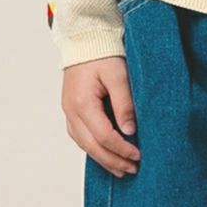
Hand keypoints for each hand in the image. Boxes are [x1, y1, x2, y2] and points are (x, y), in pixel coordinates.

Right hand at [62, 56, 140, 177]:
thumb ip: (124, 102)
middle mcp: (71, 111)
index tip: (137, 155)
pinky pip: (80, 136)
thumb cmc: (102, 52)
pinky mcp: (71, 109)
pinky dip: (94, 148)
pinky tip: (105, 152)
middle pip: (92, 146)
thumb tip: (129, 130)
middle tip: (132, 168)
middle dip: (113, 160)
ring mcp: (69, 111)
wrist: (85, 38)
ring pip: (84, 144)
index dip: (121, 149)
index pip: (103, 136)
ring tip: (121, 167)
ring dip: (103, 158)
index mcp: (82, 103)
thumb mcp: (118, 74)